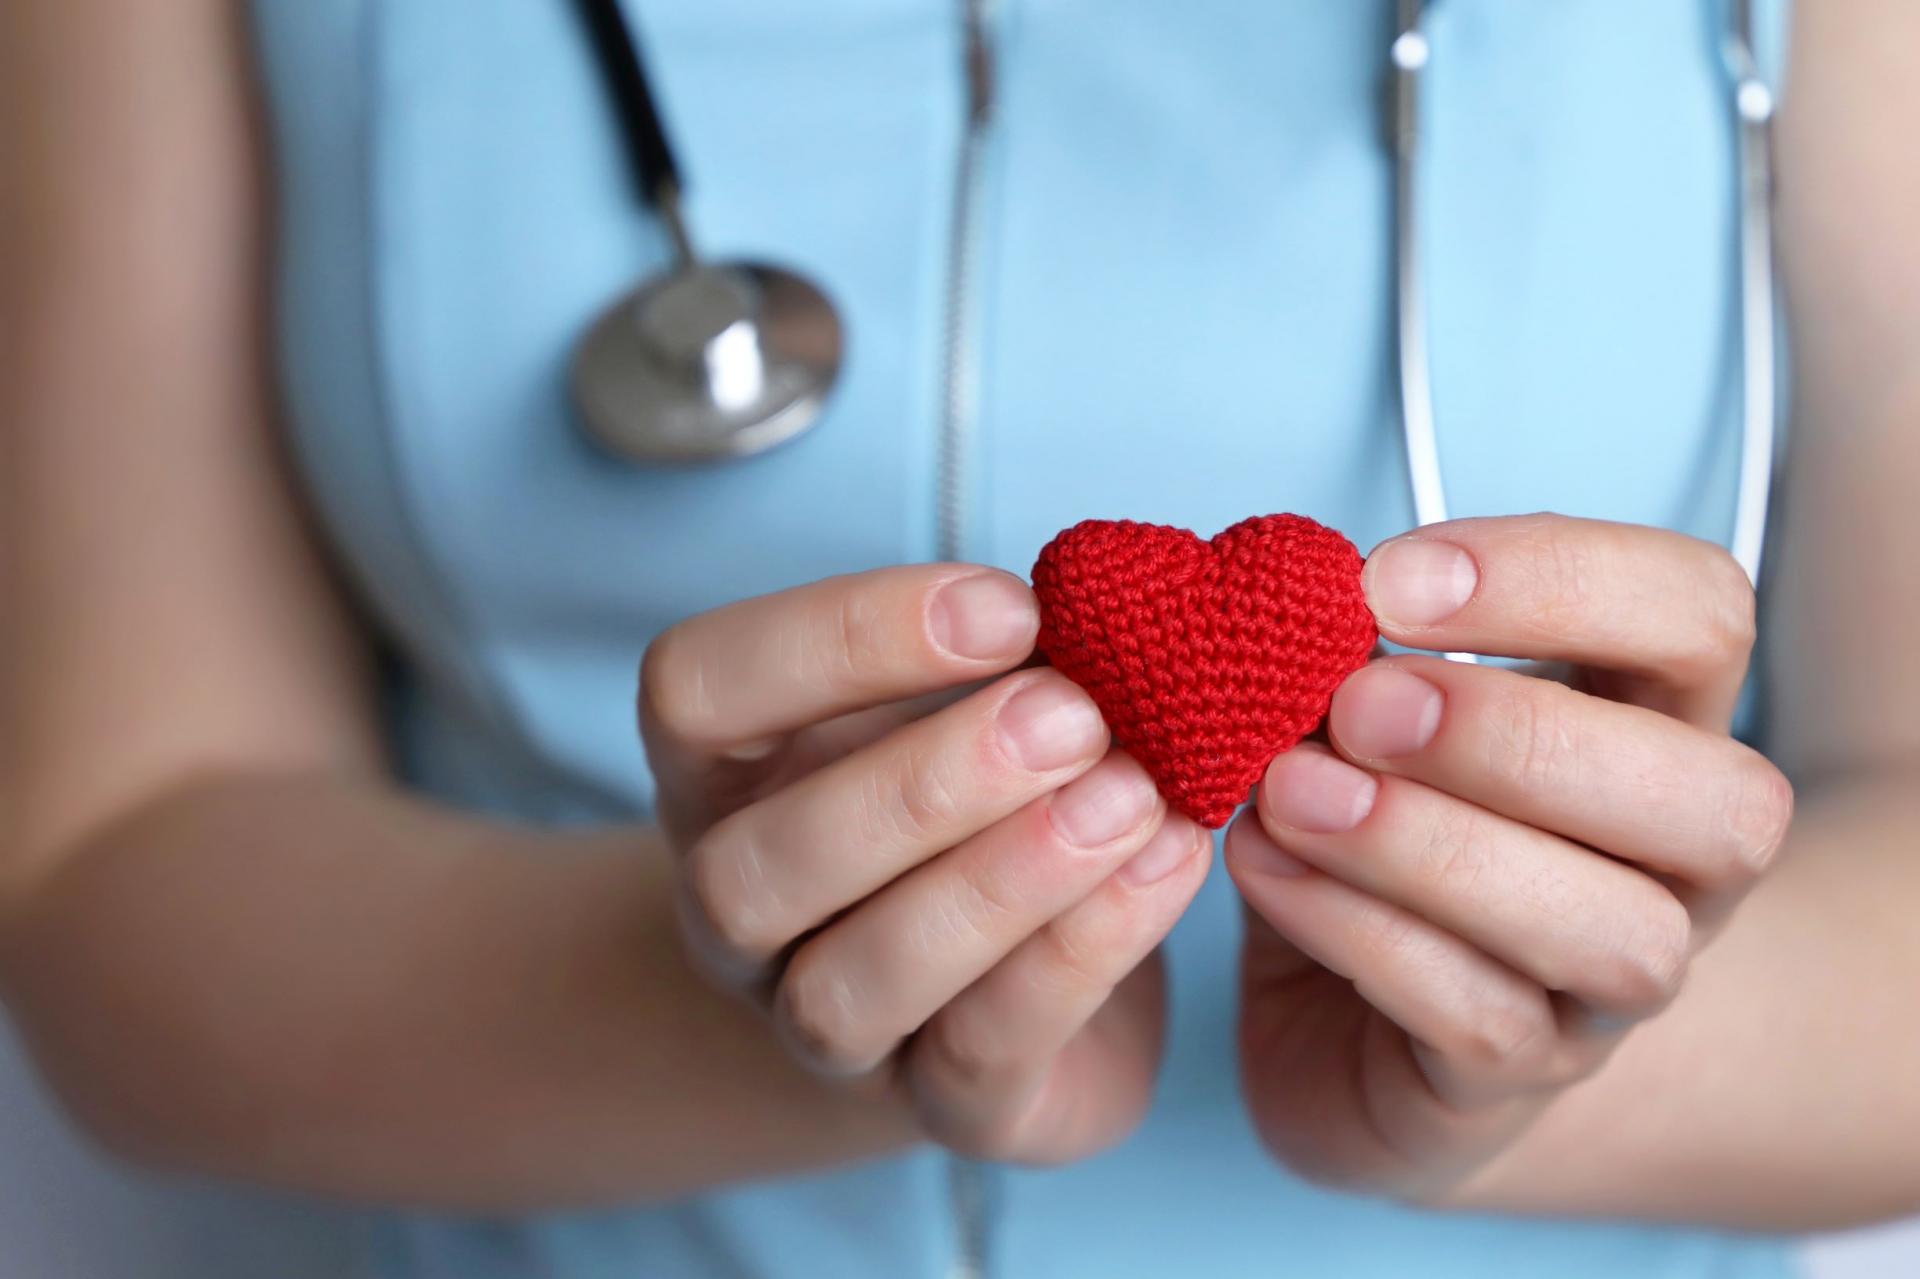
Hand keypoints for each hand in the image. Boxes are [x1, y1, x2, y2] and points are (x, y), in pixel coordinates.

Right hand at [640, 566, 1209, 1163]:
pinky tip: (1165, 864)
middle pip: (750, 872)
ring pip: (845, 990)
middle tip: (1072, 714)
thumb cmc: (987, 788)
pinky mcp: (945, 1112)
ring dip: (995, 884)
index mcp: (723, 775)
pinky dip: (1078, 956)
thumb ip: (1008, 651)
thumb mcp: (972, 695)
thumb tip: (1110, 597)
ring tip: (1127, 797)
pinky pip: (981, 1059)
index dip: (837, 636)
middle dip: (919, 787)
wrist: (1024, 968)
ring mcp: (822, 1032)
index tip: (1010, 607)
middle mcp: (738, 916)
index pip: (693, 691)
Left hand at [1227, 515, 1793, 1199]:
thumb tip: (1293, 606)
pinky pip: (1483, 1018)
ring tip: (1291, 792)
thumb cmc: (1371, 828)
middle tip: (1357, 704)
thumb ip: (1356, 658)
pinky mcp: (1521, 1076)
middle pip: (1721, 800)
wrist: (1336, 1025)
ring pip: (1618, 934)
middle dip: (1523, 736)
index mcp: (1656, 721)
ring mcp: (1616, 988)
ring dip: (1435, 846)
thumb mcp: (1364, 717)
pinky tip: (1265, 867)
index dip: (1564, 579)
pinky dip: (1362, 932)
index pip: (1700, 617)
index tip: (1388, 582)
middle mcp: (1679, 862)